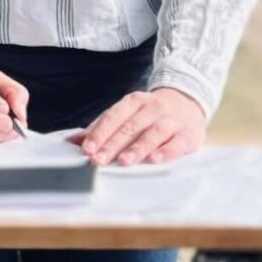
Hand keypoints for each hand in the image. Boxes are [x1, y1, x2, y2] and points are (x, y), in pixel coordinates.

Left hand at [77, 86, 206, 165]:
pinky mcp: (190, 133)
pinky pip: (179, 142)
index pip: (113, 116)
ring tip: (124, 161)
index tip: (86, 148)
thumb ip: (101, 127)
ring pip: (154, 132)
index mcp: (134, 101)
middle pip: (130, 127)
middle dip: (112, 144)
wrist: (189, 100)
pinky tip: (155, 159)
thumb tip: (71, 140)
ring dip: (138, 147)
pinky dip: (167, 151)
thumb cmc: (150, 113)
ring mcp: (172, 119)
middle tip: (98, 160)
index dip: (99, 132)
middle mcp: (153, 108)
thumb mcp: (127, 114)